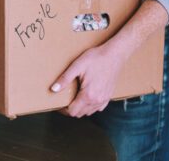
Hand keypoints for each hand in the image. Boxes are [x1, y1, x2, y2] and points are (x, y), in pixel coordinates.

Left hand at [51, 0, 168, 117]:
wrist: (115, 54)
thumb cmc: (96, 58)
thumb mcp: (77, 66)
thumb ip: (64, 79)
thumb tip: (53, 89)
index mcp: (88, 95)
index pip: (72, 112)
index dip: (63, 110)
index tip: (58, 104)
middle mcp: (97, 101)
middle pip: (80, 114)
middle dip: (70, 109)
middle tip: (63, 100)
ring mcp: (104, 99)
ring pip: (89, 112)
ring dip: (80, 108)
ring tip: (73, 98)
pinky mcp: (109, 96)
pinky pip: (98, 108)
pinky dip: (90, 106)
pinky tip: (86, 97)